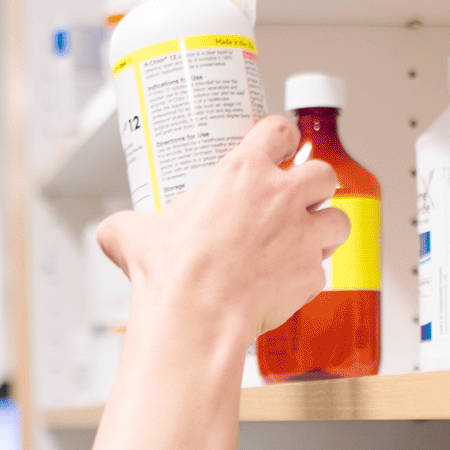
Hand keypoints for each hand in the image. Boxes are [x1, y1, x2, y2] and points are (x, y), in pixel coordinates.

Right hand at [95, 115, 348, 338]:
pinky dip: (310, 275)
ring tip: (308, 239)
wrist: (196, 319)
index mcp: (242, 172)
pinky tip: (290, 281)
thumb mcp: (134, 235)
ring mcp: (301, 236)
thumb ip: (126, 225)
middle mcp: (280, 197)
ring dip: (326, 227)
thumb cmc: (172, 275)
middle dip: (316, 185)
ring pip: (338, 219)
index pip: (279, 130)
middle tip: (300, 199)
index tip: (282, 146)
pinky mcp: (310, 275)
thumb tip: (111, 231)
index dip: (283, 136)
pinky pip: (321, 270)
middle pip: (323, 173)